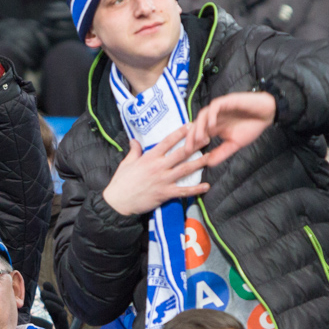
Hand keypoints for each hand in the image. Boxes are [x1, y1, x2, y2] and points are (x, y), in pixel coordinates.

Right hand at [100, 123, 216, 216]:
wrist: (118, 202)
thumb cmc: (121, 182)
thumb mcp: (126, 162)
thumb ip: (134, 151)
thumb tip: (134, 141)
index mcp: (150, 157)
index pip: (168, 141)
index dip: (180, 133)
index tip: (190, 126)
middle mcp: (158, 167)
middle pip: (181, 153)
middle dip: (195, 145)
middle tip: (207, 137)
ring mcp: (163, 180)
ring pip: (185, 169)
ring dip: (199, 163)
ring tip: (210, 157)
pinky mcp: (165, 193)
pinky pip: (183, 191)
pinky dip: (196, 189)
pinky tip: (206, 186)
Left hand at [190, 91, 276, 167]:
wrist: (267, 114)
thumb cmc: (251, 126)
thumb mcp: (234, 144)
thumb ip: (222, 152)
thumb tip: (209, 164)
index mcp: (215, 126)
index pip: (198, 132)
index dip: (191, 142)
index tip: (188, 153)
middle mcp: (215, 116)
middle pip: (196, 124)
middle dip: (191, 136)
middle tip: (189, 148)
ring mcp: (220, 108)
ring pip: (203, 114)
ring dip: (200, 126)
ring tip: (200, 138)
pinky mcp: (227, 101)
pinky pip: (215, 106)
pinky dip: (212, 115)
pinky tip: (212, 126)